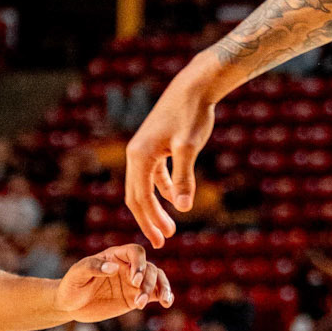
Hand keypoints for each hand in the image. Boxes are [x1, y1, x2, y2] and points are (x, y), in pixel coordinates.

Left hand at [56, 245, 172, 321]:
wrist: (71, 304)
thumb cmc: (72, 285)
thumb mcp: (77, 274)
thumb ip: (94, 267)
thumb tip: (114, 267)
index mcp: (115, 255)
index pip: (136, 252)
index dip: (139, 264)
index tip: (135, 281)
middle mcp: (128, 266)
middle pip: (149, 268)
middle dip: (148, 284)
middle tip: (139, 301)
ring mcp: (134, 282)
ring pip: (157, 279)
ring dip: (162, 289)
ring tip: (163, 301)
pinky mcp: (137, 297)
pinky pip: (157, 294)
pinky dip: (166, 296)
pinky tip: (167, 303)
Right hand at [125, 77, 217, 246]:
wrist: (195, 87)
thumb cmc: (192, 114)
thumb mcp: (189, 147)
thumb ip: (184, 178)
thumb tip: (184, 209)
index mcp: (139, 156)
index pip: (140, 198)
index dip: (149, 222)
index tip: (160, 243)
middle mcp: (136, 154)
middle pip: (137, 195)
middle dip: (149, 219)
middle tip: (162, 242)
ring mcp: (145, 149)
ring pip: (146, 186)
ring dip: (157, 207)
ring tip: (170, 228)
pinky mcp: (156, 145)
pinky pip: (155, 174)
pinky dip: (165, 189)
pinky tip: (178, 200)